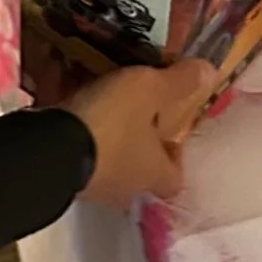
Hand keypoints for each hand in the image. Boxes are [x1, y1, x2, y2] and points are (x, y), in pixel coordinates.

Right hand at [68, 59, 217, 207]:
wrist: (49, 149)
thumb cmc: (111, 123)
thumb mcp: (149, 90)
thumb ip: (179, 82)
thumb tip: (212, 73)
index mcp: (154, 173)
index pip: (174, 178)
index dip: (175, 157)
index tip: (171, 132)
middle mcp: (124, 188)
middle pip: (137, 170)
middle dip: (135, 143)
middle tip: (130, 112)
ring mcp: (90, 187)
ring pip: (104, 161)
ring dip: (102, 137)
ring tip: (95, 102)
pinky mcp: (59, 176)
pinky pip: (73, 151)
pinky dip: (73, 132)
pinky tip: (65, 104)